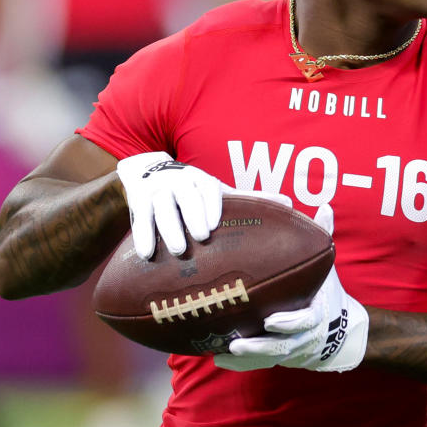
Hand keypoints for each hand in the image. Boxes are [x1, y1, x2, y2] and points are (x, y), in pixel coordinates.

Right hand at [116, 152, 291, 259]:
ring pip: (161, 207)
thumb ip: (249, 199)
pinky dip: (142, 235)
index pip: (208, 189)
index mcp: (202, 179)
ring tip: (177, 250)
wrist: (149, 172)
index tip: (213, 226)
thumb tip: (289, 204)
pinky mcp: (138, 199)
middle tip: (200, 238)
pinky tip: (146, 254)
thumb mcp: (217, 191)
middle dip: (192, 216)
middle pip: (185, 197)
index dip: (211, 205)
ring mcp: (157, 189)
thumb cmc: (192, 189)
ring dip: (168, 228)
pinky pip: (140, 218)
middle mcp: (179, 181)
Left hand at [213, 204, 367, 372]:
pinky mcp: (276, 358)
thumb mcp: (326, 270)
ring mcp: (289, 350)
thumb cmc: (324, 294)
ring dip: (248, 357)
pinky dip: (240, 365)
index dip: (289, 323)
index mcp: (315, 314)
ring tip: (226, 351)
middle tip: (238, 343)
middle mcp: (303, 337)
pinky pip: (257, 365)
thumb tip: (324, 206)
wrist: (337, 331)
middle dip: (260, 347)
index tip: (270, 320)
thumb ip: (324, 240)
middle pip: (282, 347)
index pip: (306, 321)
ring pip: (268, 358)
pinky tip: (219, 359)